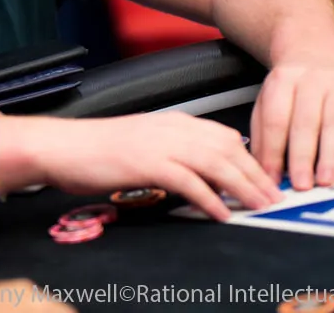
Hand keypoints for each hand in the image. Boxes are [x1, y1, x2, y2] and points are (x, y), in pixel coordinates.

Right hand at [37, 112, 284, 220]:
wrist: (61, 146)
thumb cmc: (94, 150)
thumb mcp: (141, 144)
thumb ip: (171, 152)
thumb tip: (198, 174)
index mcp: (172, 121)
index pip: (223, 135)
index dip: (249, 158)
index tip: (264, 179)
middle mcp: (171, 127)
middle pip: (227, 148)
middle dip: (255, 173)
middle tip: (272, 197)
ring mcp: (159, 143)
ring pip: (215, 162)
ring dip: (242, 186)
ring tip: (259, 206)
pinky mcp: (146, 163)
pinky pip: (188, 181)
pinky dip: (209, 197)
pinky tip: (221, 212)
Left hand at [250, 53, 333, 189]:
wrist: (315, 51)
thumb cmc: (289, 85)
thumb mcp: (266, 100)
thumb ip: (263, 134)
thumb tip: (264, 171)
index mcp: (282, 81)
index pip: (275, 120)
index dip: (273, 151)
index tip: (272, 178)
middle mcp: (310, 80)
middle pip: (306, 122)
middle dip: (303, 157)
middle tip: (301, 184)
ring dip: (331, 155)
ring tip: (325, 180)